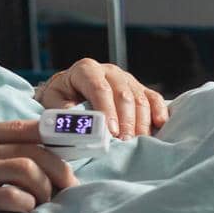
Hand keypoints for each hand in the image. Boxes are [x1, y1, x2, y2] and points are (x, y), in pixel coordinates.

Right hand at [0, 120, 77, 212]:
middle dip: (59, 170)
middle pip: (34, 148)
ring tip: (43, 204)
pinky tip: (23, 212)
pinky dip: (25, 205)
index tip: (74, 154)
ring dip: (44, 189)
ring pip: (27, 169)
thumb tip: (32, 158)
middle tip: (68, 189)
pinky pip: (9, 196)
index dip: (56, 138)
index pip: (26, 127)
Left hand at [35, 60, 168, 138]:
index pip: (99, 88)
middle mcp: (109, 71)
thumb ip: (64, 113)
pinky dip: (159, 111)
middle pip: (123, 94)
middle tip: (125, 142)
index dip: (106, 110)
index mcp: (86, 70)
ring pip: (140, 98)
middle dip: (125, 120)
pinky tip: (159, 126)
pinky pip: (154, 98)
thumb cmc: (61, 99)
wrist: (69, 92)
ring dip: (140, 122)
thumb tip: (77, 127)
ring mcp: (127, 79)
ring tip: (137, 142)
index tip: (110, 132)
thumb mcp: (54, 103)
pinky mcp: (140, 89)